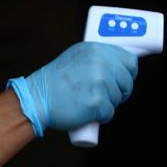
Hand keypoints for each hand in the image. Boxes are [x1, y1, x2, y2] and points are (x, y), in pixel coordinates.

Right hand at [8, 42, 137, 136]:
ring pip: (118, 99)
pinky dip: (101, 117)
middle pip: (127, 82)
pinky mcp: (97, 102)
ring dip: (108, 105)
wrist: (37, 98)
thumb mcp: (77, 57)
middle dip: (120, 92)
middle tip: (105, 96)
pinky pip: (110, 113)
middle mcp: (100, 63)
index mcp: (96, 49)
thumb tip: (118, 65)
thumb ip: (97, 57)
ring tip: (88, 102)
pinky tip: (88, 112)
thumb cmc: (55, 81)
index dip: (129, 73)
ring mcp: (100, 82)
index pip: (130, 61)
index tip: (123, 80)